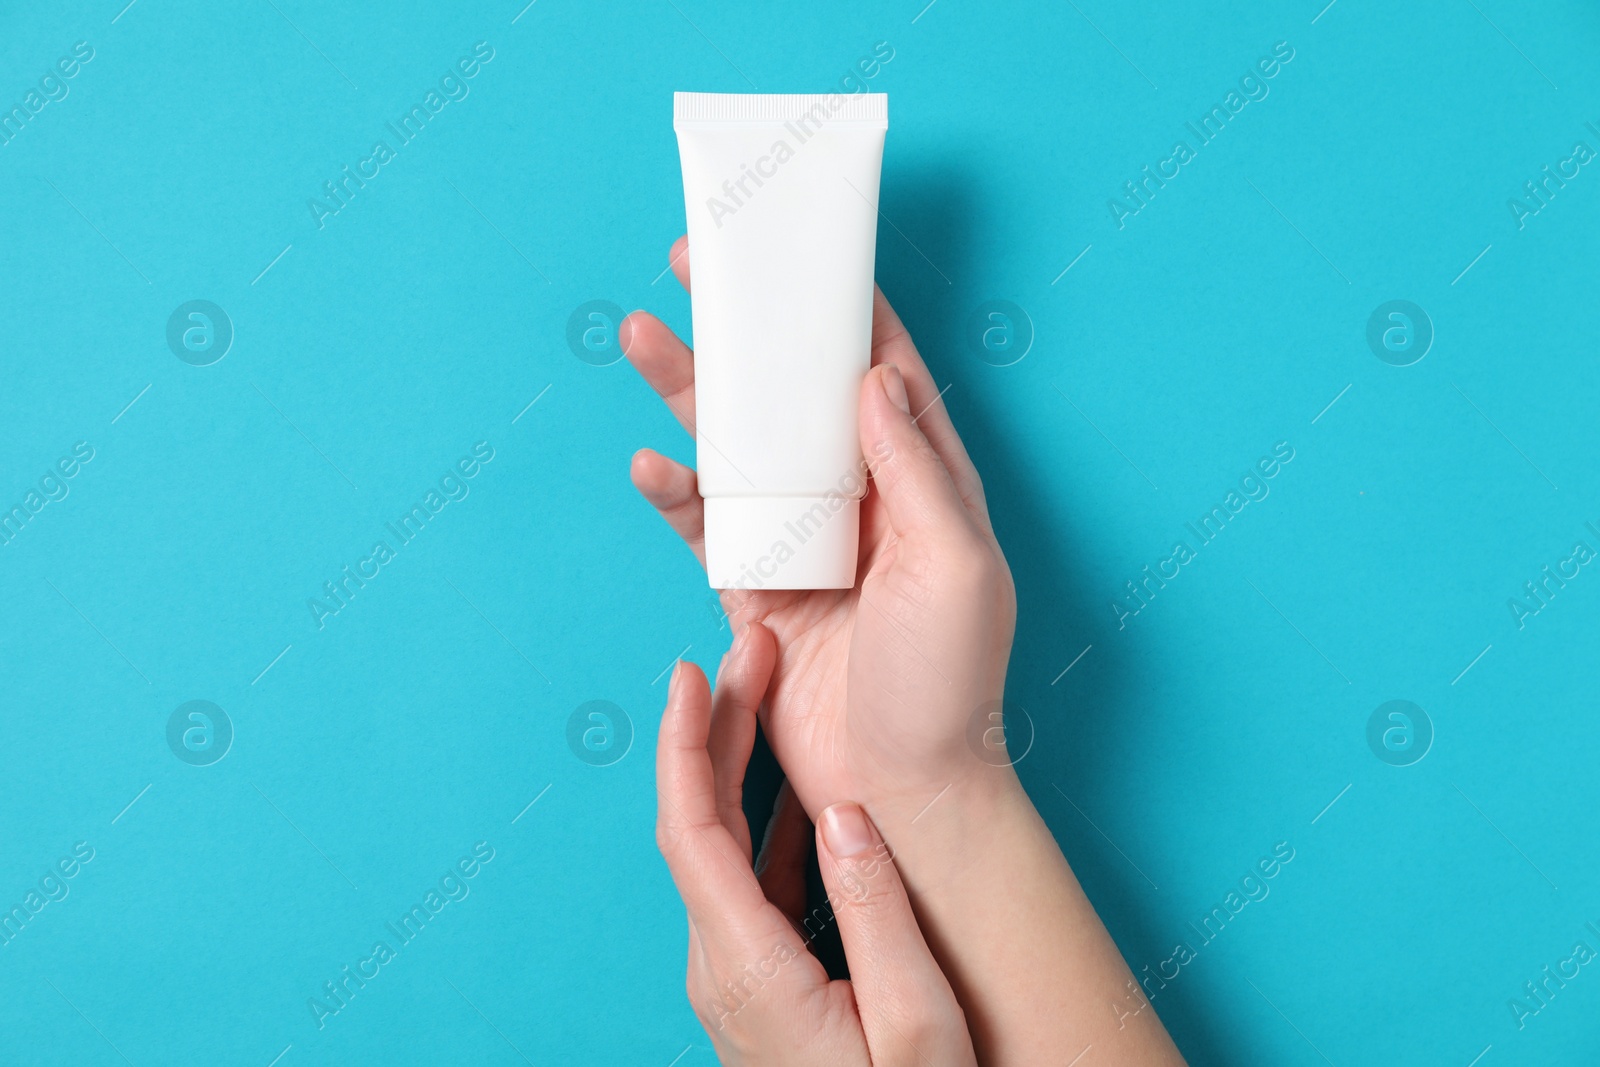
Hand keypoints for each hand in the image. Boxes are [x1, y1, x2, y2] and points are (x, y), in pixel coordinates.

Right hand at [625, 236, 1020, 829]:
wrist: (902, 790)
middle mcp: (862, 503)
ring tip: (643, 340)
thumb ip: (915, 470)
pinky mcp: (758, 588)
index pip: (883, 373)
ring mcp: (804, 543)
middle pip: (793, 399)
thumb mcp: (955, 568)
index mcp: (922, 485)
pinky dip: (676, 495)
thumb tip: (873, 376)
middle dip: (746, 336)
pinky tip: (651, 467)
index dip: (845, 311)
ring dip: (692, 398)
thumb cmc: (949, 686)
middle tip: (696, 270)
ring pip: (738, 451)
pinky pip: (708, 526)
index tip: (804, 253)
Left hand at [655, 629, 976, 1065]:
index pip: (691, 831)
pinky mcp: (754, 986)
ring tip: (769, 700)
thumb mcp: (919, 1025)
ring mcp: (731, 980)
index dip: (684, 742)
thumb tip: (842, 812)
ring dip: (736, 770)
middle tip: (748, 655)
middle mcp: (720, 968)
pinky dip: (762, 823)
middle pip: (694, 826)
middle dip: (711, 730)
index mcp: (747, 968)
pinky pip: (743, 886)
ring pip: (715, 851)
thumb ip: (877, 913)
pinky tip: (798, 793)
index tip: (692, 672)